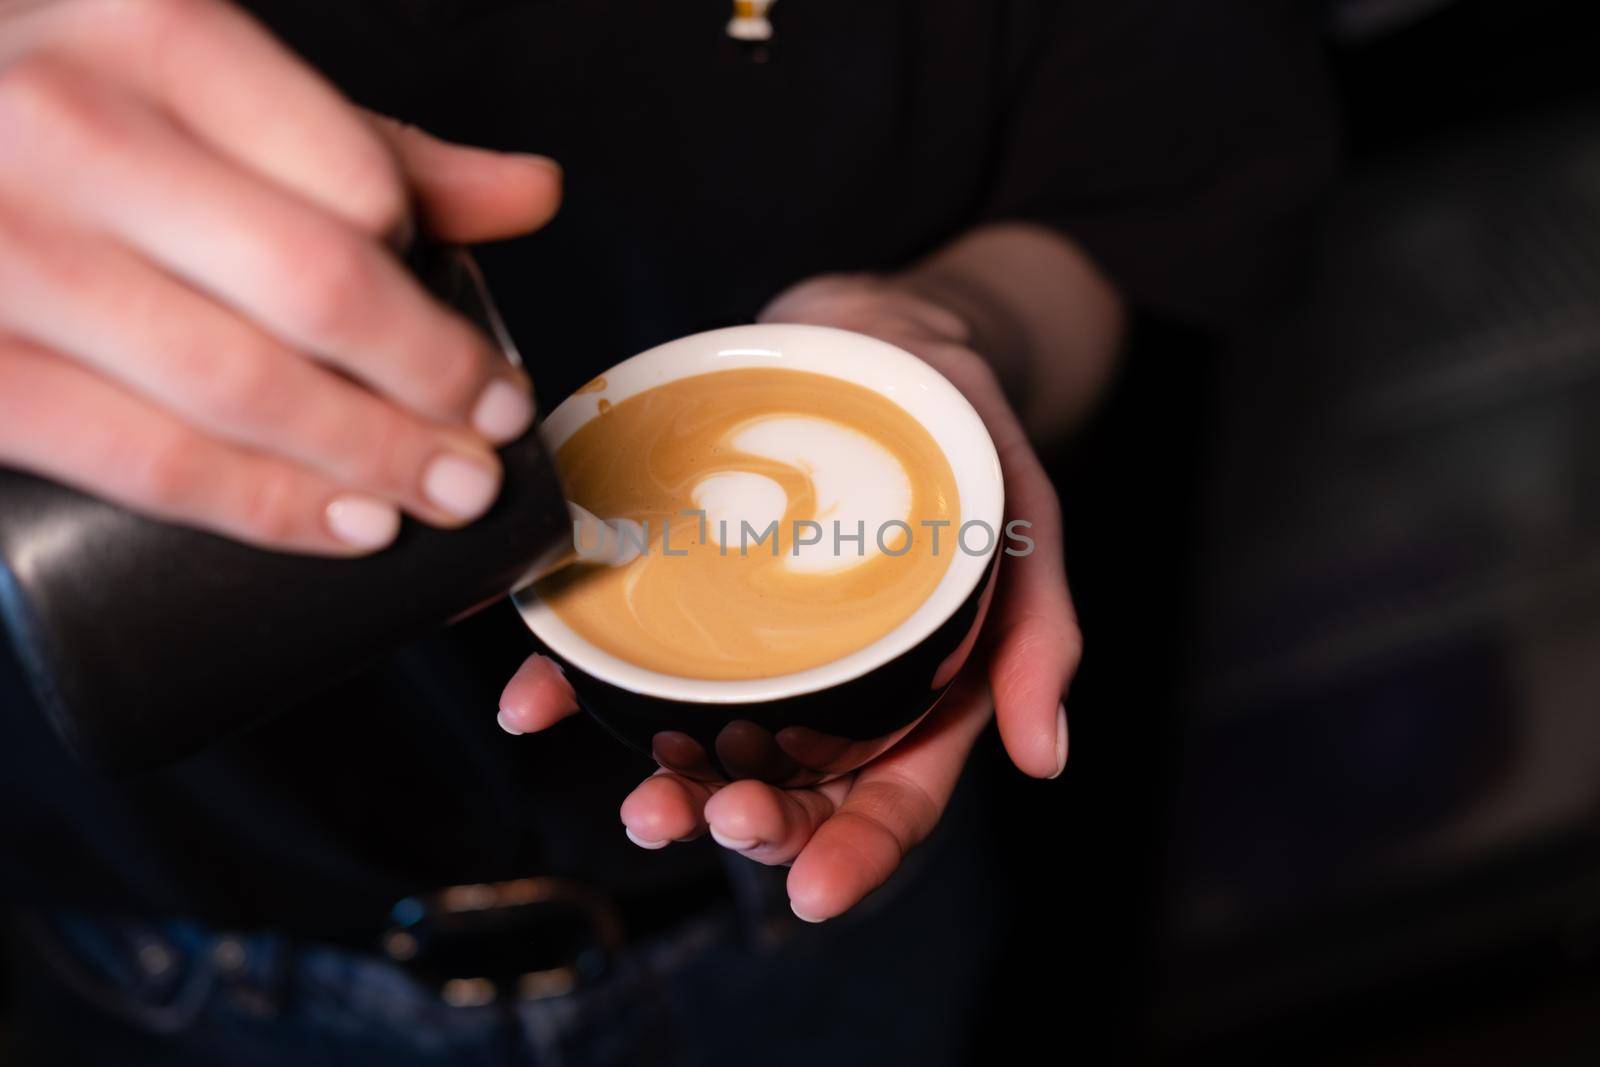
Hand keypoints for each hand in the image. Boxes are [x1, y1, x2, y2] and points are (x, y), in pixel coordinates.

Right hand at [0, 0, 561, 552]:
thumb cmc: (72, 125)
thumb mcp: (213, 96)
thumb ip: (368, 145)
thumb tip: (533, 193)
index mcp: (152, 34)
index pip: (353, 178)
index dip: (426, 274)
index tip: (470, 333)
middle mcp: (67, 124)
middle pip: (315, 287)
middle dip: (433, 382)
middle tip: (493, 433)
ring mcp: (3, 249)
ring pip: (241, 386)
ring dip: (372, 457)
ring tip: (447, 490)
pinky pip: (147, 459)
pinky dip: (266, 503)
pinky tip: (346, 521)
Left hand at [500, 274, 1081, 921]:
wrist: (878, 335)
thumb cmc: (960, 432)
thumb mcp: (1024, 521)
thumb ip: (1039, 634)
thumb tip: (1043, 757)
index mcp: (921, 692)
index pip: (894, 799)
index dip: (854, 855)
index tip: (808, 889)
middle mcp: (834, 686)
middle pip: (796, 787)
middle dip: (749, 824)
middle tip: (704, 818)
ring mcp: (758, 645)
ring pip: (713, 743)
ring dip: (671, 786)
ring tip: (640, 802)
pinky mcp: (688, 591)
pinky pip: (628, 651)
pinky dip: (575, 684)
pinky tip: (535, 704)